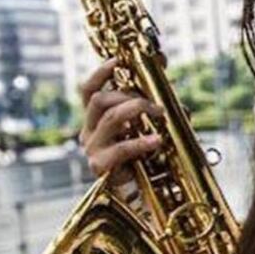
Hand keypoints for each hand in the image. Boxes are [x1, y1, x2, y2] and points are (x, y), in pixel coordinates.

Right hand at [78, 58, 164, 187]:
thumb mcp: (150, 125)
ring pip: (110, 117)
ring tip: (160, 113)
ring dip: (137, 109)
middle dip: (128, 94)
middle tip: (155, 103)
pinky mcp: (100, 166)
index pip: (88, 91)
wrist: (141, 193)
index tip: (117, 60)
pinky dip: (142, 141)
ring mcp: (93, 148)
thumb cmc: (146, 156)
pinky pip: (121, 148)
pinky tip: (158, 140)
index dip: (100, 73)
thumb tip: (166, 70)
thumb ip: (155, 101)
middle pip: (99, 100)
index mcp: (96, 120)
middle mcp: (89, 132)